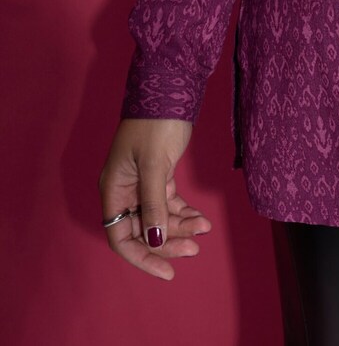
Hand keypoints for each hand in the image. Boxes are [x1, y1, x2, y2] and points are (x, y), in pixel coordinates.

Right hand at [99, 118, 209, 280]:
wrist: (170, 87)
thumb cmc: (155, 122)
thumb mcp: (154, 164)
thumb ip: (153, 204)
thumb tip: (154, 242)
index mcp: (114, 189)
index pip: (121, 237)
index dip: (142, 257)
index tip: (167, 271)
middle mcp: (125, 189)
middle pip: (143, 230)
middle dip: (168, 242)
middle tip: (195, 249)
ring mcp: (142, 182)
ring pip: (159, 217)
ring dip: (180, 227)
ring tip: (204, 229)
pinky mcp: (160, 173)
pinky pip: (169, 202)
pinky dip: (184, 212)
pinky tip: (200, 218)